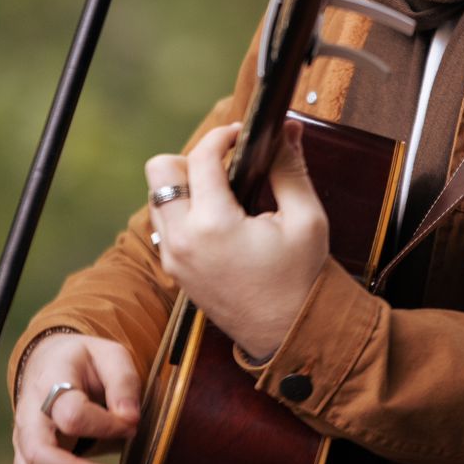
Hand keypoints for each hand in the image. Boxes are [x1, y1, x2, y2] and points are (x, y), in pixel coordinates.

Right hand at [12, 331, 140, 463]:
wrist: (49, 362)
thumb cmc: (83, 361)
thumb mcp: (109, 356)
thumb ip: (123, 383)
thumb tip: (131, 419)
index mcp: (51, 381)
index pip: (73, 414)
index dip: (106, 425)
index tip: (131, 425)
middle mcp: (30, 413)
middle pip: (38, 452)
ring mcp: (24, 436)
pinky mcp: (26, 453)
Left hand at [145, 121, 328, 360]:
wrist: (290, 335)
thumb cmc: (302, 279)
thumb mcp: (306, 218)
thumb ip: (291, 168)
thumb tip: (290, 129)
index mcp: (214, 225)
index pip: (201, 157)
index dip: (223, 135)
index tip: (243, 134)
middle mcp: (183, 240)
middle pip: (160, 170)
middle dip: (191, 159)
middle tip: (225, 168)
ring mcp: (174, 258)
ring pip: (157, 197)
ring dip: (184, 185)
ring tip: (223, 193)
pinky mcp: (175, 270)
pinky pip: (164, 225)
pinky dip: (183, 212)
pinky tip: (217, 220)